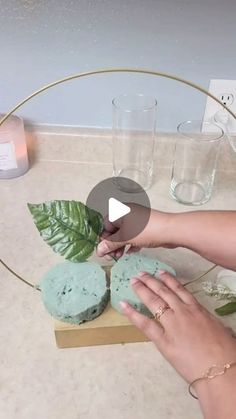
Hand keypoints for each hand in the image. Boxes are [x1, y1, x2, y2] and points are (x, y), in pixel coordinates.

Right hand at [97, 205, 174, 258]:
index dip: (104, 239)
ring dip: (120, 245)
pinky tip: (131, 251)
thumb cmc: (147, 230)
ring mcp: (138, 220)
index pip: (105, 225)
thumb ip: (110, 244)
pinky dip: (131, 243)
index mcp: (121, 211)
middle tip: (112, 256)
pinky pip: (134, 236)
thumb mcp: (125, 238)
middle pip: (114, 230)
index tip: (103, 251)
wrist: (171, 230)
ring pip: (124, 234)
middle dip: (112, 244)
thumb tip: (99, 250)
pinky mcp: (146, 227)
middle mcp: (128, 213)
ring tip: (120, 256)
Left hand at [120, 271, 235, 416]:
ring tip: (133, 281)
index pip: (179, 290)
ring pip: (154, 302)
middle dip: (151, 281)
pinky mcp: (163, 340)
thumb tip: (205, 320)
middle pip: (164, 292)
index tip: (160, 272)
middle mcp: (182, 312)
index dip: (168, 280)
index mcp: (197, 309)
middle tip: (140, 273)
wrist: (220, 369)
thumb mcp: (219, 328)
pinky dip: (132, 313)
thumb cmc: (225, 351)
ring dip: (142, 289)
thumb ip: (207, 321)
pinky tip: (123, 305)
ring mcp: (172, 324)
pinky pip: (144, 324)